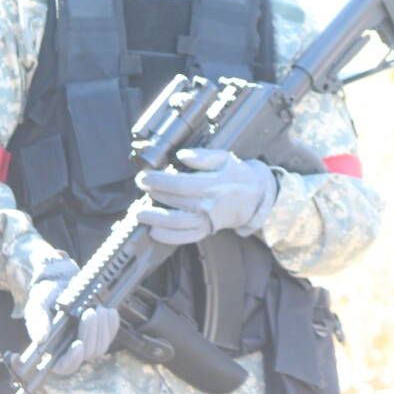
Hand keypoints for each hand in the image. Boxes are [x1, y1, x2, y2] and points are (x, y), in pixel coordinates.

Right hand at [22, 257, 119, 376]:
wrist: (62, 284)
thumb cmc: (47, 297)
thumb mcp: (38, 305)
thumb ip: (37, 321)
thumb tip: (40, 340)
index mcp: (53, 350)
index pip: (64, 366)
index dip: (72, 359)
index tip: (78, 344)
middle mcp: (71, 350)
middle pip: (87, 353)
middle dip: (90, 332)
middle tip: (90, 312)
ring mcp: (88, 343)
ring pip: (101, 346)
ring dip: (102, 327)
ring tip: (98, 308)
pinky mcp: (101, 334)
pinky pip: (111, 335)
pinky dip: (112, 324)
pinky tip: (108, 311)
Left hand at [135, 149, 277, 245]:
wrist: (254, 197)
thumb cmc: (235, 174)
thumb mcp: (224, 157)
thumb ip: (203, 156)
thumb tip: (183, 156)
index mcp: (213, 184)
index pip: (180, 184)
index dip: (159, 181)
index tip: (143, 177)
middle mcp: (209, 204)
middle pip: (176, 202)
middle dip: (154, 194)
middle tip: (140, 186)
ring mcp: (208, 220)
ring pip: (178, 223)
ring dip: (156, 219)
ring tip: (139, 214)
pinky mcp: (207, 230)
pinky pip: (186, 237)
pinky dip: (168, 238)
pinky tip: (154, 232)